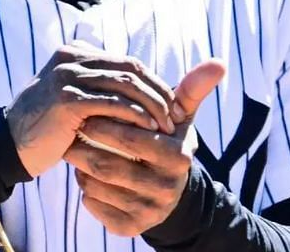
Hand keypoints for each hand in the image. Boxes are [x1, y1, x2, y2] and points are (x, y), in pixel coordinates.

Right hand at [5, 44, 178, 177]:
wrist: (12, 143)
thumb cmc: (49, 126)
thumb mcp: (76, 98)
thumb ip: (100, 87)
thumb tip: (142, 89)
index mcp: (73, 53)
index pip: (127, 61)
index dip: (155, 82)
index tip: (173, 105)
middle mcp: (69, 58)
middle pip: (130, 68)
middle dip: (159, 92)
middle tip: (178, 116)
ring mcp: (66, 76)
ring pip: (125, 83)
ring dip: (152, 104)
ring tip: (167, 125)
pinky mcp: (67, 99)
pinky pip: (113, 103)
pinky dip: (136, 115)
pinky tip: (148, 129)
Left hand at [66, 59, 225, 236]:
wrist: (167, 188)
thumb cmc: (164, 140)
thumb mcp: (178, 118)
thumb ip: (190, 91)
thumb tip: (218, 63)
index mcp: (177, 156)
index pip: (131, 137)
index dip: (104, 124)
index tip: (86, 111)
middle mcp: (166, 187)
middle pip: (107, 164)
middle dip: (83, 145)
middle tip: (71, 129)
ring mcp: (149, 210)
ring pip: (96, 185)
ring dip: (80, 166)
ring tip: (75, 149)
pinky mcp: (131, 227)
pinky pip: (94, 206)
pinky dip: (84, 190)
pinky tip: (86, 177)